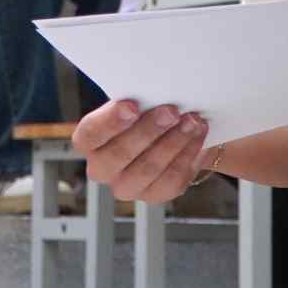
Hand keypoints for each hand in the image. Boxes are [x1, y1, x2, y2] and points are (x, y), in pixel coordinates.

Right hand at [73, 99, 207, 202]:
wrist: (168, 133)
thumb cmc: (146, 112)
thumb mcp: (136, 101)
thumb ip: (137, 99)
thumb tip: (154, 92)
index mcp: (89, 141)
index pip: (90, 134)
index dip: (110, 121)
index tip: (132, 106)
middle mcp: (102, 168)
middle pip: (119, 154)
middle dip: (148, 131)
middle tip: (172, 111)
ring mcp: (127, 186)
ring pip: (148, 169)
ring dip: (173, 142)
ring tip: (192, 121)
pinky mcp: (153, 195)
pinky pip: (171, 180)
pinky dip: (188, 155)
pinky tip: (198, 136)